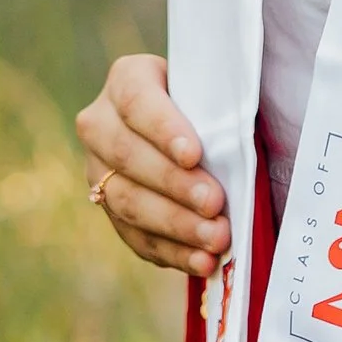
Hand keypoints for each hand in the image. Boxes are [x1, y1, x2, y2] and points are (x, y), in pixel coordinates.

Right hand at [75, 53, 231, 276]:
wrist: (182, 121)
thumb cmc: (206, 100)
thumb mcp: (210, 89)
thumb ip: (222, 106)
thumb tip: (244, 140)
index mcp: (126, 79)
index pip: (139, 103)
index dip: (165, 130)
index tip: (195, 155)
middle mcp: (100, 123)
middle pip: (129, 157)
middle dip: (175, 186)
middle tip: (215, 204)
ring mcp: (96, 168)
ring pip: (128, 202)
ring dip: (175, 226)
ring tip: (216, 240)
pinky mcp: (106, 207)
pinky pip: (134, 235)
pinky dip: (171, 251)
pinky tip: (201, 262)